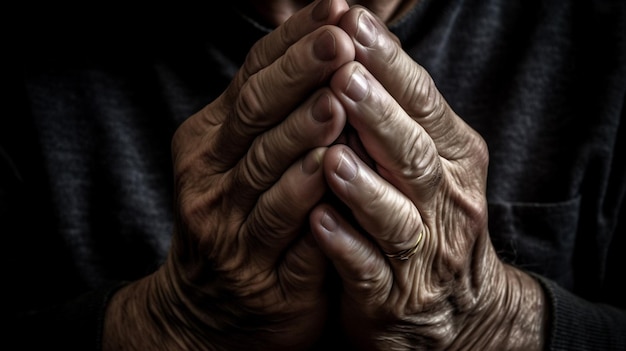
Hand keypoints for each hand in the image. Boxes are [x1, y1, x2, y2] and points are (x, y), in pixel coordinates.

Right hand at [103, 1, 355, 349]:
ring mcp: (227, 223)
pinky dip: (304, 193)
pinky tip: (330, 168)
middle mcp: (209, 175)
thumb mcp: (242, 162)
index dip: (293, 41)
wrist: (211, 309)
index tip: (336, 8)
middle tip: (340, 35)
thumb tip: (326, 46)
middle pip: (256, 113)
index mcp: (209, 140)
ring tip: (338, 95)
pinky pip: (280, 225)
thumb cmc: (240, 221)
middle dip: (301, 71)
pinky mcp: (255, 268)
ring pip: (266, 166)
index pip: (252, 76)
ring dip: (302, 129)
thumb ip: (274, 115)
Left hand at [310, 7, 546, 349]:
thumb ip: (401, 114)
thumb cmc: (431, 221)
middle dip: (378, 116)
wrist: (457, 311)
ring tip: (332, 158)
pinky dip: (346, 247)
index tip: (353, 23)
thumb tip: (357, 44)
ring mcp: (423, 257)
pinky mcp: (394, 298)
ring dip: (365, 187)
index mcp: (456, 161)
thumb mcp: (431, 163)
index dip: (390, 65)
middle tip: (343, 77)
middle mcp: (447, 205)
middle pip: (414, 156)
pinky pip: (369, 271)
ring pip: (396, 218)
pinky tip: (318, 223)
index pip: (425, 104)